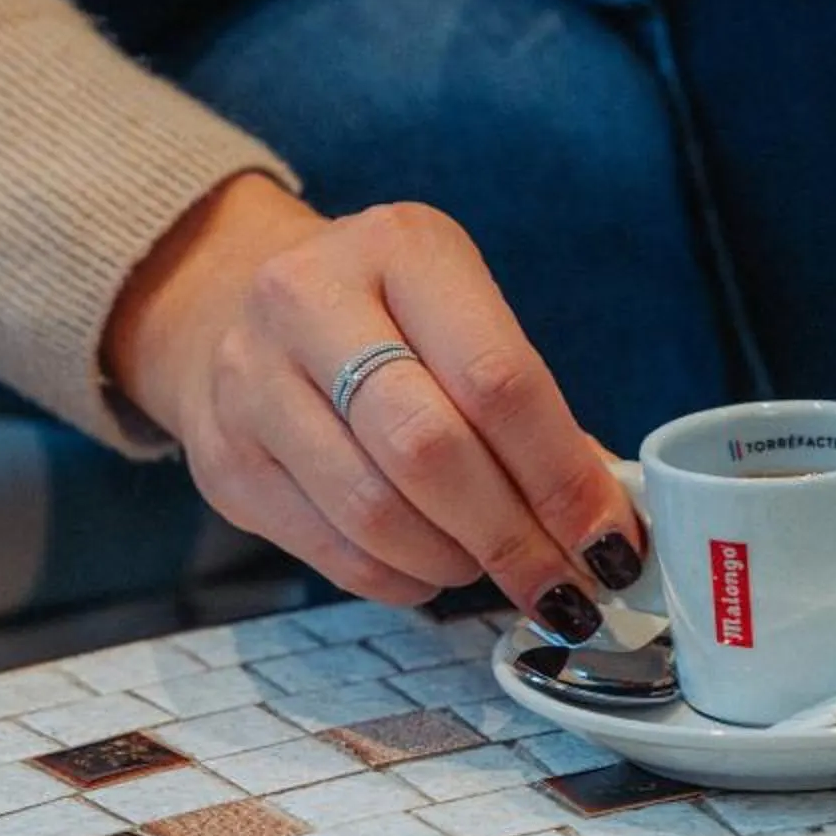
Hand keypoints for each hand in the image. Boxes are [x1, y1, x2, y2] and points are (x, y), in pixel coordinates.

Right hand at [105, 173, 646, 634]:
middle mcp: (311, 300)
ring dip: (457, 563)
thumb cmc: (382, 319)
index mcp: (403, 249)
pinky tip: (433, 568)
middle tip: (563, 586)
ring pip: (376, 513)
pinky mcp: (226, 461)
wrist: (231, 303)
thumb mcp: (462, 318)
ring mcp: (253, 381)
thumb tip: (606, 524)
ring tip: (493, 568)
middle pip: (430, 451)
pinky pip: (333, 551)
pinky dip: (403, 579)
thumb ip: (532, 410)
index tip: (609, 543)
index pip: (498, 381)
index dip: (562, 480)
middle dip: (513, 538)